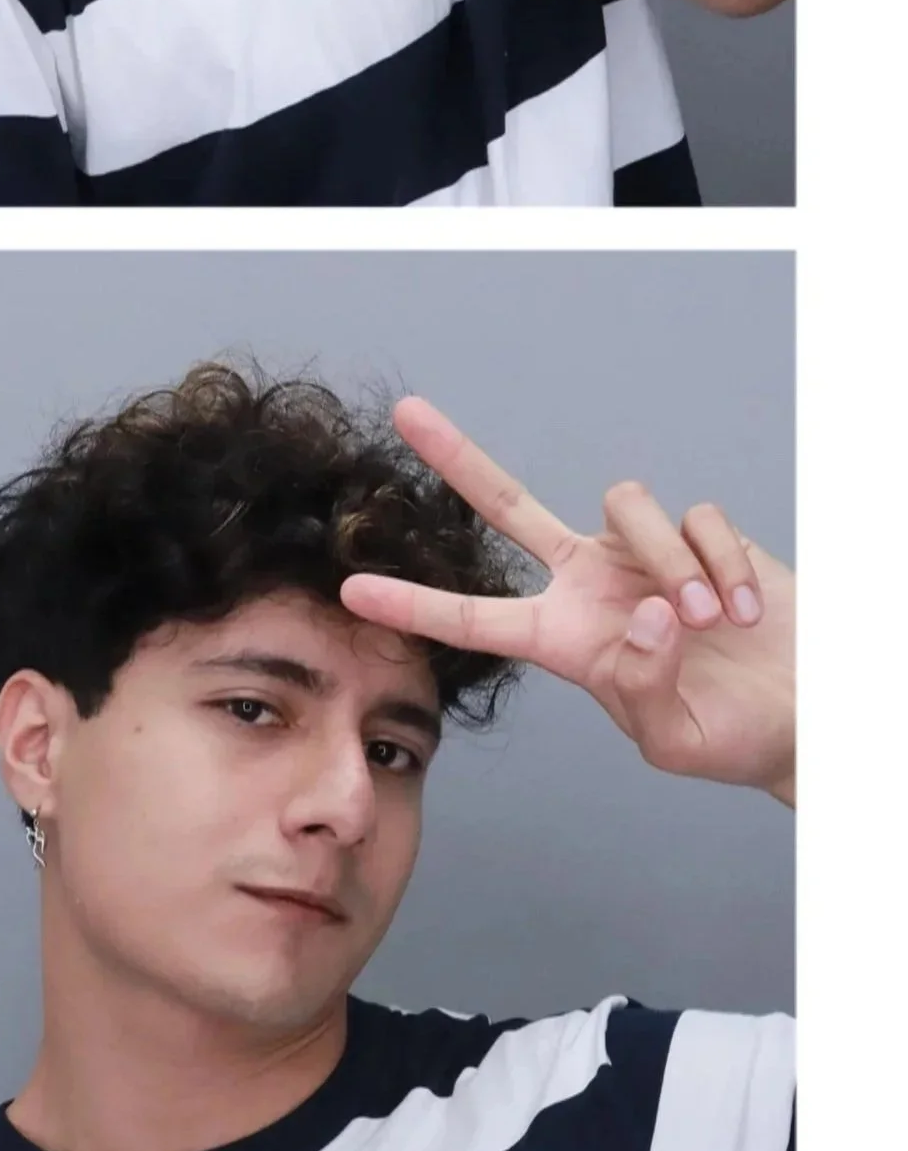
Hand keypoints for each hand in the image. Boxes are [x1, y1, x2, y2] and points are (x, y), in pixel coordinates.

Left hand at [339, 398, 793, 804]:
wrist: (801, 712)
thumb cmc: (729, 735)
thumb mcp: (671, 738)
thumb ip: (642, 684)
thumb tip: (645, 614)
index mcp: (560, 639)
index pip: (471, 618)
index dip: (412, 603)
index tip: (349, 589)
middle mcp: (587, 584)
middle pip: (508, 505)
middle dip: (458, 458)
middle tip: (407, 413)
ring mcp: (640, 553)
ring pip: (623, 504)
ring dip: (672, 562)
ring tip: (714, 623)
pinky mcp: (699, 533)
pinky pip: (695, 516)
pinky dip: (722, 562)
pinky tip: (747, 612)